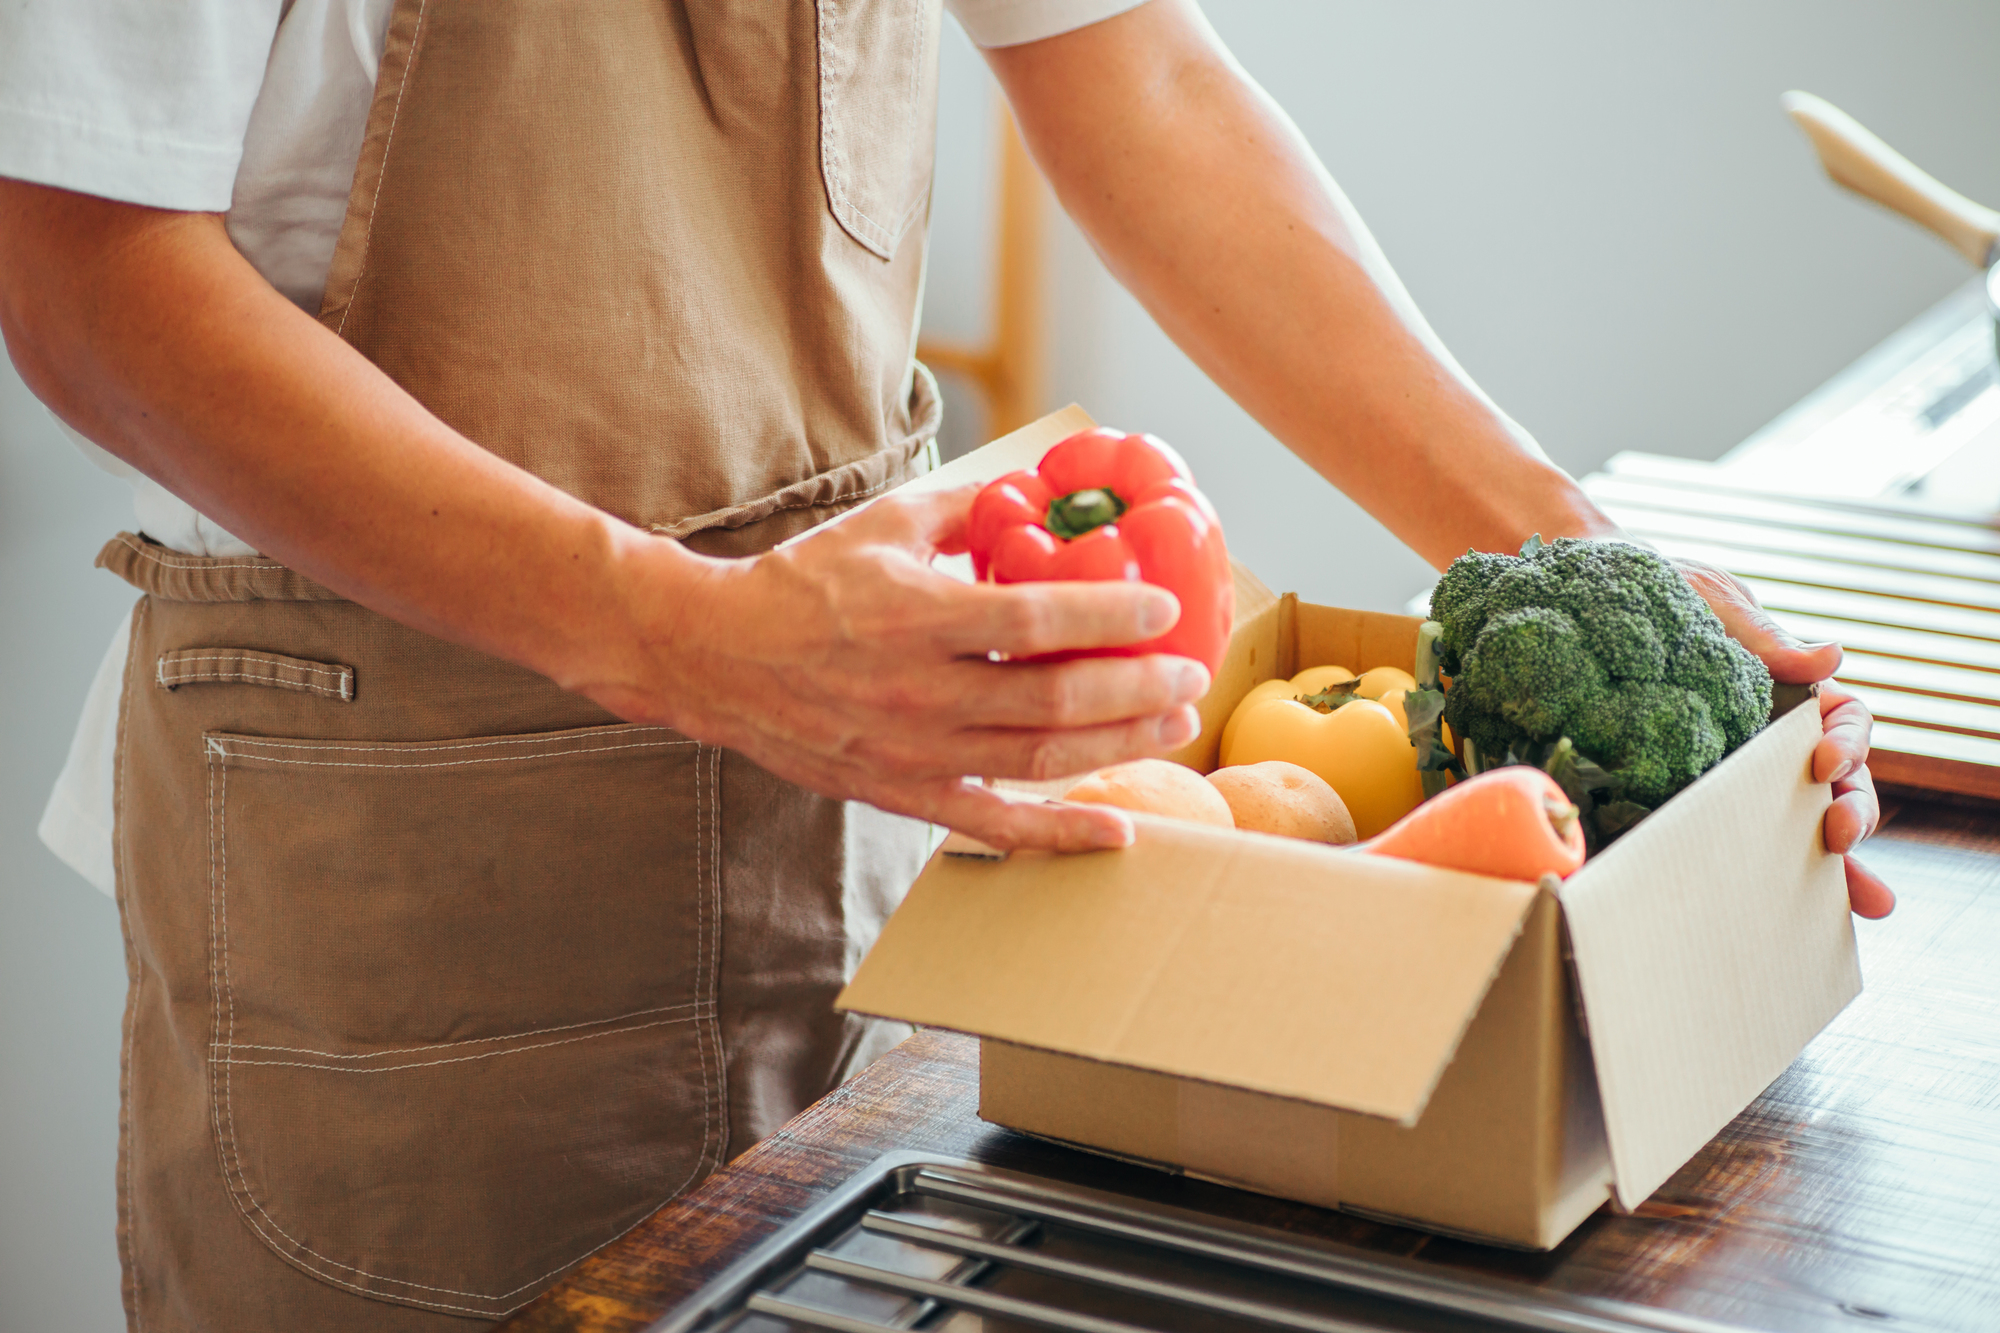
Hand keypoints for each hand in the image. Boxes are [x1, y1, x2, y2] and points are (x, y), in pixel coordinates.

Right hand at [580, 484, 1210, 852]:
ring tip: (1174, 724)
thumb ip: (965, 508)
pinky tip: (1118, 831)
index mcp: (916, 616)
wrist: (714, 657)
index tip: (1164, 607)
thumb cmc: (801, 584)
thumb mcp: (882, 525)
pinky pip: (994, 825)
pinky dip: (1059, 834)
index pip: (1035, 620)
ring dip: (1119, 745)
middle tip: (1190, 673)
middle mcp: (919, 691)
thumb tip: (1038, 485)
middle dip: (1136, 687)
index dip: (1109, 614)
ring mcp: (913, 752)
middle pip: (1053, 697)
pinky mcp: (902, 793)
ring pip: (1039, 759)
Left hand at [1673, 558, 1893, 917]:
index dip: (1848, 743)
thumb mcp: (1708, 600)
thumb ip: (1760, 633)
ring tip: (1856, 902)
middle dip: (1853, 813)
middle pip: (1835, 782)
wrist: (1583, 602)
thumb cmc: (1657, 593)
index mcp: (1787, 690)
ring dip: (1835, 864)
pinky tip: (1784, 911)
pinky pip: (1725, 835)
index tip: (1824, 762)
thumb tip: (1831, 656)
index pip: (1843, 722)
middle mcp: (1769, 736)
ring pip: (1796, 820)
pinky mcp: (1688, 793)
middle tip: (1840, 838)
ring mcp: (1734, 769)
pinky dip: (1756, 872)